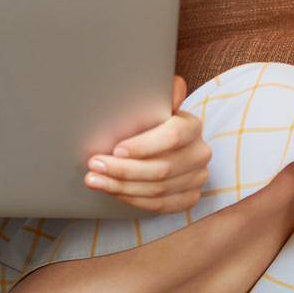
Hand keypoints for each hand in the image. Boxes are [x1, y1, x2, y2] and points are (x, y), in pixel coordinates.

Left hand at [83, 74, 209, 214]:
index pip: (172, 136)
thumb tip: (173, 86)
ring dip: (121, 187)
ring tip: (93, 179)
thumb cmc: (151, 119)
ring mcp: (197, 178)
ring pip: (158, 190)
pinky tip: (112, 191)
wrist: (163, 144)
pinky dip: (132, 200)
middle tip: (94, 164)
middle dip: (123, 169)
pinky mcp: (189, 198)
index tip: (116, 148)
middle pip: (161, 168)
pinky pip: (160, 205)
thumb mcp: (155, 101)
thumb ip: (162, 91)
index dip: (143, 145)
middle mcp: (200, 154)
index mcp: (193, 126)